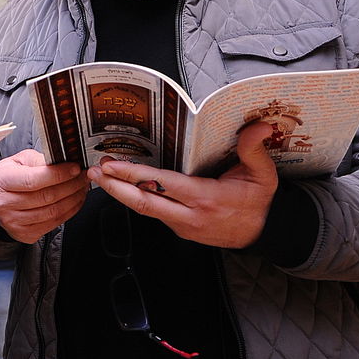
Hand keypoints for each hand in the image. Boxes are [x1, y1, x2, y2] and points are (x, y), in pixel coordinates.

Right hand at [0, 149, 88, 243]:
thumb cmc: (11, 177)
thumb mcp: (20, 161)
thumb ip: (40, 160)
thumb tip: (64, 162)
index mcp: (2, 181)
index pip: (34, 180)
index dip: (59, 175)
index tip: (75, 168)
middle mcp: (4, 204)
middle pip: (46, 197)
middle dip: (71, 186)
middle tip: (84, 176)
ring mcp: (14, 222)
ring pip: (53, 212)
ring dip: (74, 199)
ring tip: (82, 187)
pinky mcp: (24, 234)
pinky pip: (53, 224)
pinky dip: (69, 212)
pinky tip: (75, 201)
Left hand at [89, 121, 278, 248]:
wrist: (265, 233)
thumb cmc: (260, 202)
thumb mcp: (263, 174)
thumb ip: (253, 148)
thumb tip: (259, 125)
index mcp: (206, 198)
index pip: (162, 186)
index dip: (134, 176)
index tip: (112, 165)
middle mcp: (189, 215)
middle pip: (143, 203)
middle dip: (114, 186)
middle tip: (93, 171)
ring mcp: (183, 225)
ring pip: (145, 209)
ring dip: (120, 192)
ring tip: (101, 174)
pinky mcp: (180, 229)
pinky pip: (154, 212)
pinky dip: (136, 198)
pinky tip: (123, 186)